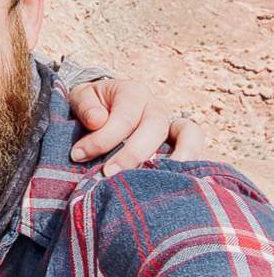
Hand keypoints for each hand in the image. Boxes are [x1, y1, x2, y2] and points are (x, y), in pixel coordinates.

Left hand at [67, 79, 204, 175]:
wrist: (105, 107)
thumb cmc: (92, 107)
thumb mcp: (81, 98)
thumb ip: (85, 107)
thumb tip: (98, 121)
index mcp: (133, 92)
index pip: (123, 118)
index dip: (102, 139)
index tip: (78, 155)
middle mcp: (156, 107)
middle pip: (155, 127)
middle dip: (132, 153)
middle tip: (108, 174)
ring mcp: (172, 124)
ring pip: (187, 134)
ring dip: (176, 158)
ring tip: (158, 181)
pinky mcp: (182, 142)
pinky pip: (198, 147)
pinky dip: (191, 163)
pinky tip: (176, 183)